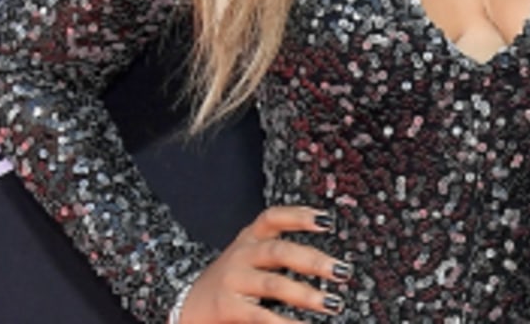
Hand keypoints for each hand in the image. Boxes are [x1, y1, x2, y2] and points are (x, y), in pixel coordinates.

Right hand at [176, 205, 352, 320]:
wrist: (187, 303)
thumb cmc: (230, 281)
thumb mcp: (250, 258)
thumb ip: (280, 255)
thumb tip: (327, 263)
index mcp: (249, 238)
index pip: (273, 217)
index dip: (299, 216)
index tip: (327, 220)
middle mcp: (241, 255)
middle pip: (279, 251)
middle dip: (314, 261)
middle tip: (342, 271)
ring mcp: (232, 280)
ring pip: (273, 284)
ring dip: (306, 295)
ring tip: (332, 304)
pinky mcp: (226, 306)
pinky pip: (260, 316)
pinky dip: (285, 323)